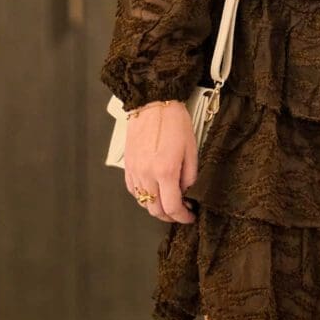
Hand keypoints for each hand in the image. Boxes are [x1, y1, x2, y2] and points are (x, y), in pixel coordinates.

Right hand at [123, 101, 198, 223]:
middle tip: (181, 212)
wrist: (152, 103)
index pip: (173, 207)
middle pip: (156, 210)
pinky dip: (144, 196)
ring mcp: (135, 171)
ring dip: (157, 207)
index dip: (183, 217)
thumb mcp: (191, 149)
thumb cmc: (173, 121)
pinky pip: (134, 190)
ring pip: (144, 202)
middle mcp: (147, 175)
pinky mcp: (128, 166)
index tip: (190, 216)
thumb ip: (190, 175)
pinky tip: (153, 191)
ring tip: (169, 201)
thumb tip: (187, 191)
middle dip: (170, 216)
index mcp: (165, 171)